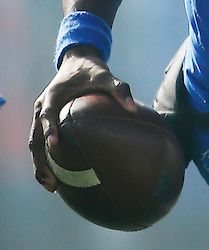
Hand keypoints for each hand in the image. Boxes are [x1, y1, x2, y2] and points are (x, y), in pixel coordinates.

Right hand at [29, 46, 135, 190]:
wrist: (78, 62)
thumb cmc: (93, 72)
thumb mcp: (107, 76)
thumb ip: (119, 90)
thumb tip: (133, 108)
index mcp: (53, 96)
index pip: (47, 115)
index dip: (49, 129)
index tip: (55, 145)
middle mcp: (42, 107)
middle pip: (34, 138)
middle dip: (40, 161)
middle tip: (52, 181)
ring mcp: (41, 116)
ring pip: (34, 144)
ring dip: (40, 165)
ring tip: (53, 187)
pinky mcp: (46, 122)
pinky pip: (42, 143)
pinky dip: (47, 160)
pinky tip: (60, 178)